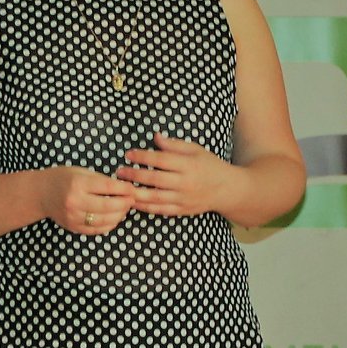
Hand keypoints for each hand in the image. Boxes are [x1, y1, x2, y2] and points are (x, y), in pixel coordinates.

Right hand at [40, 166, 134, 234]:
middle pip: (108, 206)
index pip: (107, 187)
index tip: (133, 189)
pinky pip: (97, 230)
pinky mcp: (74, 227)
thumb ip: (101, 181)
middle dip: (125, 203)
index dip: (124, 189)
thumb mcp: (81, 172)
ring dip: (119, 215)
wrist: (41, 194)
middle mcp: (75, 201)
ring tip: (124, 208)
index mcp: (78, 184)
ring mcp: (74, 217)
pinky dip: (109, 224)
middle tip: (132, 200)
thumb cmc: (63, 178)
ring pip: (105, 221)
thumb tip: (124, 189)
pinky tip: (114, 217)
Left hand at [115, 133, 234, 217]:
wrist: (228, 190)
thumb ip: (174, 145)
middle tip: (118, 171)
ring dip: (136, 193)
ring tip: (121, 188)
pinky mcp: (182, 210)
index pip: (161, 160)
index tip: (128, 154)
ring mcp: (183, 199)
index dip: (143, 156)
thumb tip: (155, 137)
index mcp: (189, 165)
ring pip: (155, 197)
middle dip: (134, 175)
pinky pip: (161, 210)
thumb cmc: (210, 166)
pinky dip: (146, 207)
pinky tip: (133, 203)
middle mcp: (185, 183)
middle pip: (155, 179)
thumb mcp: (196, 150)